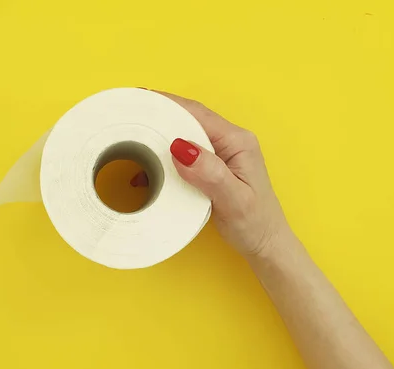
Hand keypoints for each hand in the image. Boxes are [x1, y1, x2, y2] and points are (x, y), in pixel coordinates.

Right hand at [133, 91, 291, 256]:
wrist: (265, 244)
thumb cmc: (254, 224)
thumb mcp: (233, 200)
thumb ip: (209, 173)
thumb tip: (180, 148)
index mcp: (237, 142)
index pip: (197, 114)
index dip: (166, 104)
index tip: (139, 98)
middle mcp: (229, 142)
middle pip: (188, 119)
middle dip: (158, 116)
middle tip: (128, 117)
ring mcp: (220, 155)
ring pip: (184, 136)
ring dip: (159, 138)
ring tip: (131, 141)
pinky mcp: (212, 168)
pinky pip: (184, 155)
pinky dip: (164, 159)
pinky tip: (148, 169)